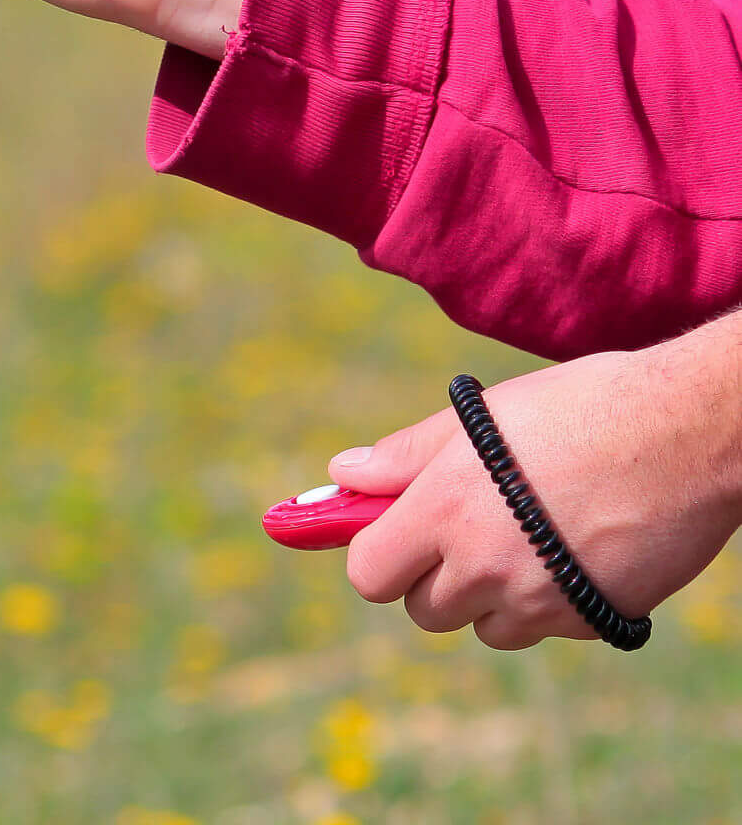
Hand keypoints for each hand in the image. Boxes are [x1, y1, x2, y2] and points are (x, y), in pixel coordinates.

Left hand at [331, 313, 741, 648]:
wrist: (692, 430)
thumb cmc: (583, 407)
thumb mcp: (482, 419)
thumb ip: (405, 456)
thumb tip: (342, 474)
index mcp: (444, 511)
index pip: (369, 574)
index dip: (377, 555)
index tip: (393, 534)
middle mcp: (485, 567)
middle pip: (424, 610)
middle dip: (434, 577)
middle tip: (466, 530)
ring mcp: (543, 601)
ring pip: (486, 629)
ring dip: (492, 598)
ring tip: (526, 535)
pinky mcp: (594, 619)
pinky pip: (548, 629)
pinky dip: (551, 604)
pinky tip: (575, 550)